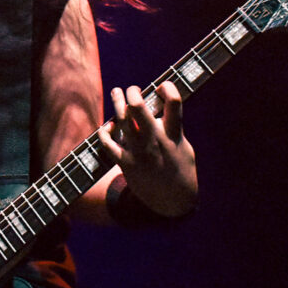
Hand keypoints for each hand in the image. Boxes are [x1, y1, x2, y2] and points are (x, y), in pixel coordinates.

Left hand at [97, 81, 197, 216]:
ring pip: (121, 119)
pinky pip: (107, 143)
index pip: (174, 102)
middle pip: (138, 107)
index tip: (161, 87)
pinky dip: (105, 131)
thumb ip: (171, 126)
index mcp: (173, 134)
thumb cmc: (179, 167)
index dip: (167, 87)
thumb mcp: (182, 145)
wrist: (172, 200)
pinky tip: (107, 127)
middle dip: (133, 92)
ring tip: (117, 92)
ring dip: (117, 102)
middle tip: (133, 90)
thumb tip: (159, 106)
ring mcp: (138, 151)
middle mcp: (155, 140)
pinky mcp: (125, 162)